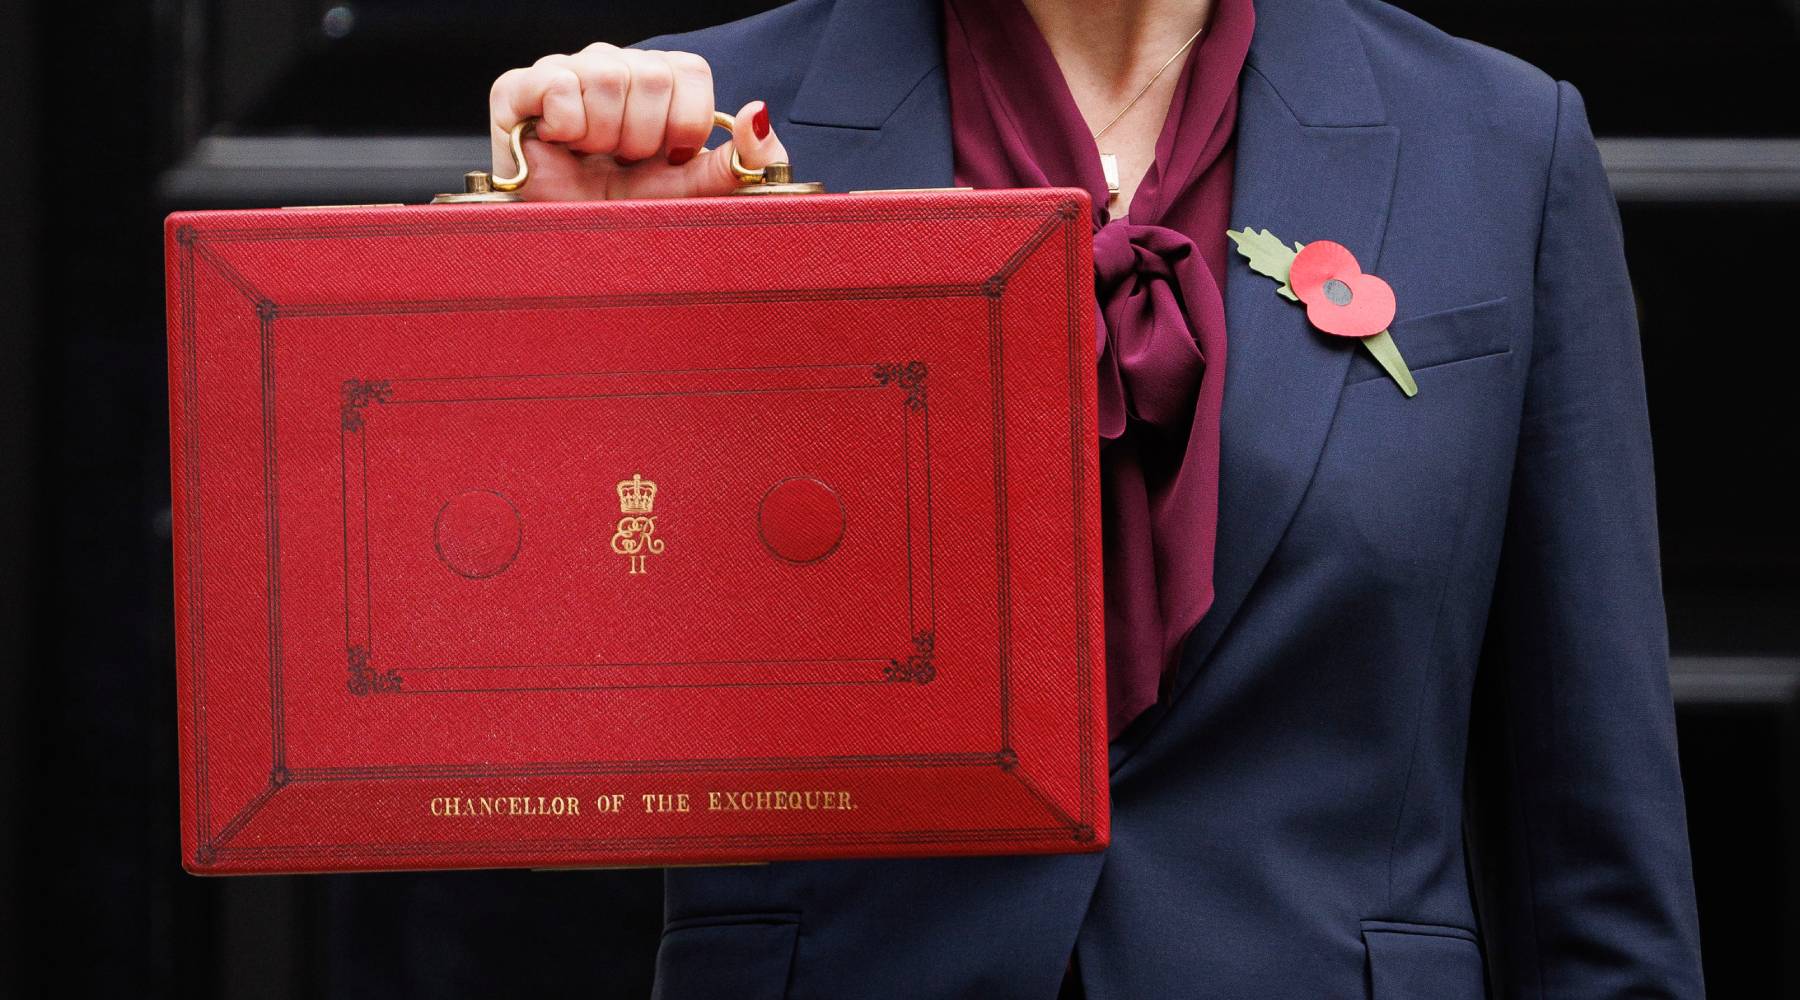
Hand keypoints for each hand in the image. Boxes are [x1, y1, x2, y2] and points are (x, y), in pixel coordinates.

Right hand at [488, 43, 787, 200]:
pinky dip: (567, 126)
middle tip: (624, 165)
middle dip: (646, 138)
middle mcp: (613, 68)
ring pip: (608, 76)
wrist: (571, 254)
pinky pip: (558, 82)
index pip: (690, 69)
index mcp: (658, 84)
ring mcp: (565, 73)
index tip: (669, 159)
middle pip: (652, 74)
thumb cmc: (631, 219)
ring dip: (606, 136)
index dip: (687, 122)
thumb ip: (741, 161)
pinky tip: (561, 147)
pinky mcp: (516, 88)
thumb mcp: (698, 195)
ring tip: (593, 159)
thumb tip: (759, 113)